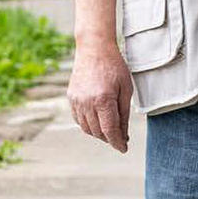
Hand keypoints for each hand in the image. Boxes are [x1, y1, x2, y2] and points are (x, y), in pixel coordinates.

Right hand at [67, 35, 132, 152]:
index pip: (110, 130)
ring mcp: (76, 101)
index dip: (117, 142)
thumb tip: (123, 134)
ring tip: (110, 130)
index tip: (123, 148)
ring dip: (98, 133)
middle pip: (97, 132)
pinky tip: (97, 121)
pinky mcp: (71, 98)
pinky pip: (78, 119)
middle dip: (109, 138)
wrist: (94, 49)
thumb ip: (124, 113)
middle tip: (120, 138)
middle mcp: (87, 103)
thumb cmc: (114, 67)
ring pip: (86, 128)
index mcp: (103, 100)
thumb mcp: (126, 89)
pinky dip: (88, 124)